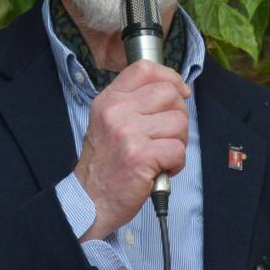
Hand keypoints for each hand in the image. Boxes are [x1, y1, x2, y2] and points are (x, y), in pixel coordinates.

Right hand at [73, 60, 189, 240]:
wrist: (90, 199)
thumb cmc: (105, 163)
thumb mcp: (108, 122)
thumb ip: (133, 103)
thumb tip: (173, 90)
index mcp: (109, 100)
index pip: (144, 69)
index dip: (170, 77)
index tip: (179, 92)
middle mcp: (116, 112)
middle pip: (169, 94)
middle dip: (179, 115)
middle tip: (167, 135)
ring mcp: (128, 133)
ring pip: (179, 122)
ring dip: (178, 142)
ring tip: (161, 155)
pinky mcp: (141, 156)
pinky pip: (178, 149)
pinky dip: (176, 163)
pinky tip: (161, 168)